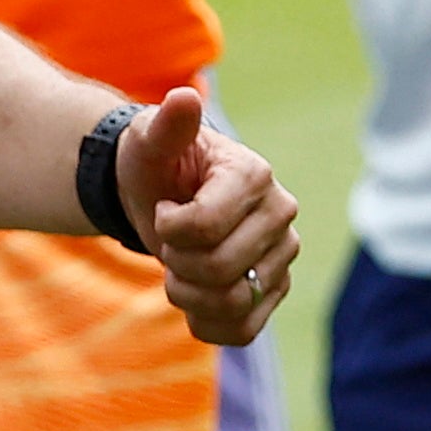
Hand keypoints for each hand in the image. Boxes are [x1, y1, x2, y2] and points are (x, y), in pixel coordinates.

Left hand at [120, 86, 297, 346]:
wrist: (159, 197)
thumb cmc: (154, 165)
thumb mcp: (148, 141)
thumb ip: (166, 125)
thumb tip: (183, 98)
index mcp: (253, 176)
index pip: (205, 227)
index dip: (168, 228)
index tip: (164, 208)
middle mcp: (280, 216)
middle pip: (219, 269)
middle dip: (175, 262)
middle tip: (168, 242)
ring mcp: (282, 257)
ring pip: (232, 303)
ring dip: (187, 294)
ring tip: (179, 267)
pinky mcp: (274, 291)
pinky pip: (243, 332)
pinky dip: (207, 324)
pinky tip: (193, 300)